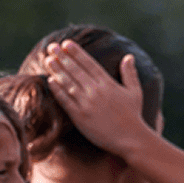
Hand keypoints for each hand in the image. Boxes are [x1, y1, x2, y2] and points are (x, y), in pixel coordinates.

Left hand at [43, 40, 157, 159]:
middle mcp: (96, 91)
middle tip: (51, 47)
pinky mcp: (80, 117)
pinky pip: (65, 101)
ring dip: (57, 70)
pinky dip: (57, 90)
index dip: (76, 52)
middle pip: (75, 70)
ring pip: (68, 83)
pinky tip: (50, 81)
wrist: (131, 139)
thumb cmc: (134, 116)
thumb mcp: (135, 92)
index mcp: (108, 83)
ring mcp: (87, 104)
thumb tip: (128, 56)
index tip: (66, 43)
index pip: (89, 63)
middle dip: (62, 57)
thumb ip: (130, 73)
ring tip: (48, 60)